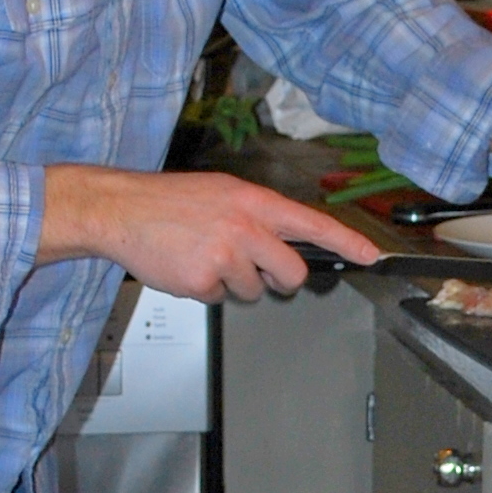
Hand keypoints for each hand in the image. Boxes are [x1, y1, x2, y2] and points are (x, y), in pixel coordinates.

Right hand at [36, 167, 380, 301]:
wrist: (120, 209)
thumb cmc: (169, 203)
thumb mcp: (221, 194)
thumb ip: (255, 216)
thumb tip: (285, 242)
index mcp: (252, 201)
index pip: (311, 223)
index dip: (346, 242)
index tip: (371, 256)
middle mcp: (244, 225)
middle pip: (291, 272)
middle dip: (281, 281)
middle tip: (261, 274)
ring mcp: (225, 254)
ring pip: (253, 290)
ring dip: (233, 283)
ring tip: (203, 256)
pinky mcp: (203, 279)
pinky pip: (220, 297)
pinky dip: (205, 289)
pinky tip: (186, 267)